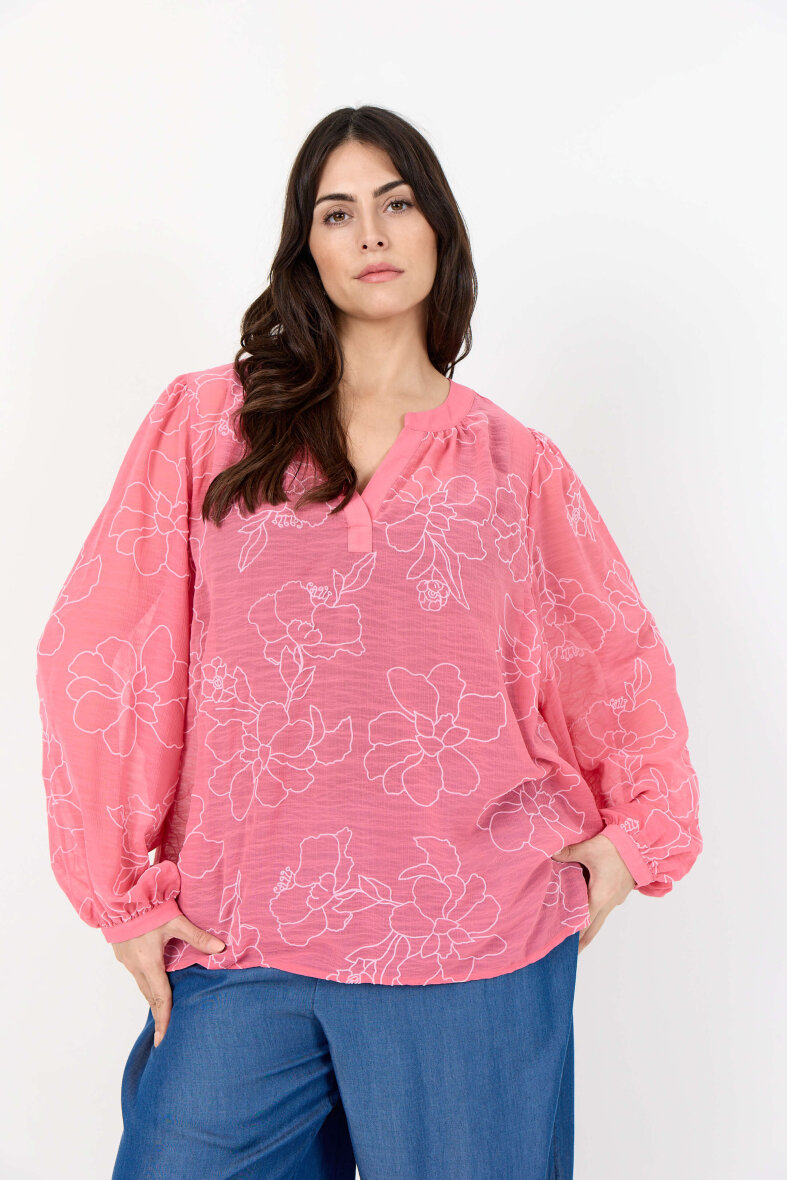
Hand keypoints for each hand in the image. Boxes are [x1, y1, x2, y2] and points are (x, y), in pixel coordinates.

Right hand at [112, 912, 225, 1046]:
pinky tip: (152, 983)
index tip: (163, 1039)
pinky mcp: (122, 954)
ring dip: (152, 999)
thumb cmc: (147, 908)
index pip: (160, 997)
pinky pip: (136, 975)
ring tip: (161, 1012)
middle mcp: (136, 966)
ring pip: (142, 985)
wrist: (119, 898)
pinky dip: (145, 984)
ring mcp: (127, 961)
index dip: (164, 1018)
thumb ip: (197, 936)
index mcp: (149, 963)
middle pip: (150, 996)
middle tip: (163, 1034)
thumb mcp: (175, 921)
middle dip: (158, 1014)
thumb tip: (220, 948)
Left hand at [552, 833, 635, 952]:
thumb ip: (568, 852)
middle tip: (569, 955)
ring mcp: (615, 899)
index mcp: (599, 897)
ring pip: (600, 921)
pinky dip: (596, 917)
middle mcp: (608, 903)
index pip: (583, 924)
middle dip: (581, 943)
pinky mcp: (619, 893)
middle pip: (592, 930)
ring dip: (588, 930)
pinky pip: (605, 910)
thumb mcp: (589, 848)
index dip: (573, 937)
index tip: (563, 948)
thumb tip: (550, 853)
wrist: (642, 844)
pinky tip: (589, 913)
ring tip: (577, 941)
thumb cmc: (617, 847)